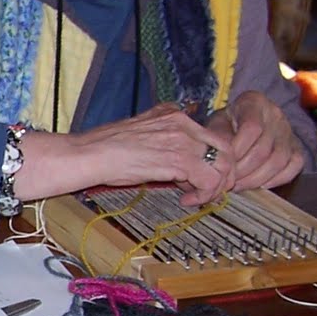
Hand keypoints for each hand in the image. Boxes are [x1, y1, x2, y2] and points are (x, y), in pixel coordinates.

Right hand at [19, 102, 233, 205]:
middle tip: (210, 192)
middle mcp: (183, 122)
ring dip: (215, 187)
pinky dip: (204, 194)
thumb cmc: (106, 149)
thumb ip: (164, 137)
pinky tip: (187, 201)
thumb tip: (180, 161)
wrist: (89, 154)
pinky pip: (209, 179)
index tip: (201, 178)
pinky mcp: (177, 159)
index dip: (214, 160)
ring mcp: (182, 139)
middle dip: (224, 174)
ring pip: (223, 165)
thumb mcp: (141, 132)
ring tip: (196, 198)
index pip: (213, 135)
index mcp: (175, 114)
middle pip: (227, 148)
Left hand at [208, 91, 304, 190]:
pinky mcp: (297, 147)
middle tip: (228, 182)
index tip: (225, 164)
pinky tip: (259, 185)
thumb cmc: (227, 124)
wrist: (243, 123)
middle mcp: (275, 114)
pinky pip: (294, 166)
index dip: (237, 150)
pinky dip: (276, 180)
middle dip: (243, 170)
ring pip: (279, 160)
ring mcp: (289, 131)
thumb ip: (217, 138)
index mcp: (254, 102)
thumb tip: (218, 160)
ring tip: (239, 185)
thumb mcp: (216, 124)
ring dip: (256, 178)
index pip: (251, 128)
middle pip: (264, 149)